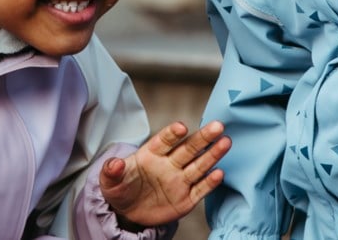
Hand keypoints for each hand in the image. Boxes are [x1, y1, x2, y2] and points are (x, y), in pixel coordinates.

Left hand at [99, 120, 230, 228]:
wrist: (129, 212)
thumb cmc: (122, 188)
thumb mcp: (110, 182)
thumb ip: (112, 171)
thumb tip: (114, 164)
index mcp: (152, 153)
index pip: (164, 140)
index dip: (172, 134)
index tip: (181, 127)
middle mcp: (170, 163)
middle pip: (189, 148)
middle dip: (203, 137)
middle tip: (218, 125)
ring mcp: (179, 180)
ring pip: (199, 165)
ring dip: (212, 154)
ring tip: (226, 142)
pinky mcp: (186, 198)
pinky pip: (200, 189)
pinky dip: (210, 183)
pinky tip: (219, 173)